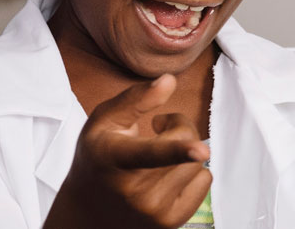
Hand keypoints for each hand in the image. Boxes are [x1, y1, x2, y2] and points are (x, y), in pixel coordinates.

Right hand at [44, 75, 211, 228]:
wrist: (89, 210)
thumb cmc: (99, 157)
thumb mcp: (104, 122)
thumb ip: (136, 98)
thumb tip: (169, 80)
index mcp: (114, 159)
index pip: (149, 152)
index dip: (177, 148)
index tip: (200, 149)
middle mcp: (134, 190)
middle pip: (188, 142)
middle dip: (178, 129)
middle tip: (155, 131)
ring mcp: (154, 210)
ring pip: (199, 163)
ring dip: (186, 153)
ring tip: (159, 156)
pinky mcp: (171, 221)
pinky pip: (205, 180)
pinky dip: (192, 173)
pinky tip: (167, 176)